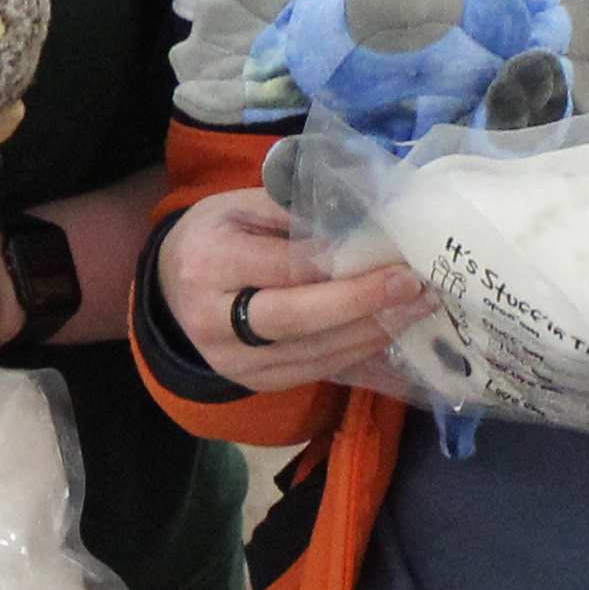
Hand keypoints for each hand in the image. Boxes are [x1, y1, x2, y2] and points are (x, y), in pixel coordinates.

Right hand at [156, 190, 427, 398]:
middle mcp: (217, 322)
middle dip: (362, 302)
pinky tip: (393, 332)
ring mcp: (237, 362)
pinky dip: (360, 353)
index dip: (339, 264)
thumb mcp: (237, 206)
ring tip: (418, 306)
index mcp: (210, 264)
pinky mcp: (258, 383)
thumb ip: (291, 211)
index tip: (390, 253)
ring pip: (315, 353)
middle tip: (414, 285)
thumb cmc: (212, 237)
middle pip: (298, 318)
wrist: (169, 293)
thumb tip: (360, 218)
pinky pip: (318, 372)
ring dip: (374, 330)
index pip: (282, 267)